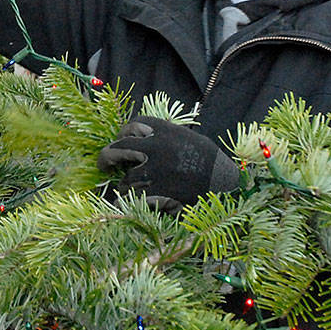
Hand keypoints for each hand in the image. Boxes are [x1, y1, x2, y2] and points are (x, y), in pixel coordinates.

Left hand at [97, 117, 238, 212]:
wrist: (226, 186)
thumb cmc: (212, 163)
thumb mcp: (190, 139)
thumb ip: (167, 137)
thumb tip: (146, 140)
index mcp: (165, 130)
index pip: (134, 124)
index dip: (124, 132)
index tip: (121, 139)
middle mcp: (155, 146)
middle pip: (118, 147)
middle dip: (106, 156)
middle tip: (103, 165)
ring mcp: (153, 170)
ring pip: (125, 178)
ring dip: (125, 186)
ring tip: (127, 191)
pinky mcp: (155, 192)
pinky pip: (134, 198)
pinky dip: (131, 203)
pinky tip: (133, 205)